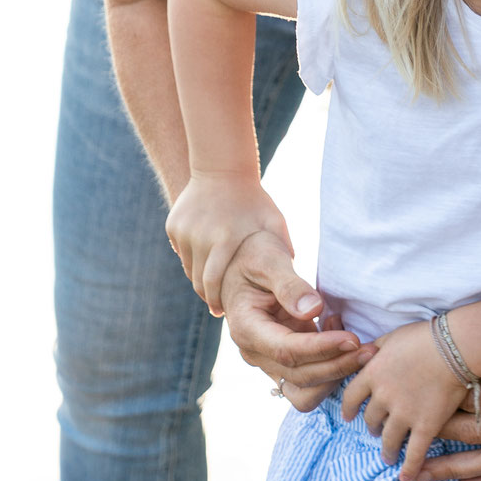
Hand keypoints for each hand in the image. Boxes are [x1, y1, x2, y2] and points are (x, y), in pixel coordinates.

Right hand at [166, 172, 290, 315]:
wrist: (223, 168)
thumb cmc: (256, 201)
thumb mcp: (275, 225)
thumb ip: (286, 258)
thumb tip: (307, 295)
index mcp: (224, 239)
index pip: (213, 284)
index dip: (216, 301)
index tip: (221, 312)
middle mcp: (199, 236)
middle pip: (197, 280)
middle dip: (208, 295)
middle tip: (217, 304)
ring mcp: (183, 230)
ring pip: (188, 267)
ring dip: (200, 278)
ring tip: (214, 283)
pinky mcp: (173, 225)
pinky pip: (182, 252)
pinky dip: (192, 259)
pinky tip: (206, 257)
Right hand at [221, 230, 364, 395]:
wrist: (244, 260)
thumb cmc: (255, 253)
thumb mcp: (270, 259)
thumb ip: (290, 285)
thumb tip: (313, 310)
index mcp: (246, 327)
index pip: (286, 350)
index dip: (322, 349)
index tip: (353, 339)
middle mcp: (254, 352)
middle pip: (299, 376)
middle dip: (338, 366)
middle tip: (371, 349)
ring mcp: (267, 360)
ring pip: (304, 390)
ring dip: (335, 375)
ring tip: (358, 346)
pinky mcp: (283, 360)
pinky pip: (309, 380)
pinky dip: (330, 368)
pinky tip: (341, 336)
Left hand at [340, 322, 468, 479]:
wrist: (455, 348)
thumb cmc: (425, 337)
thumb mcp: (392, 337)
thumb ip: (376, 349)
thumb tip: (365, 354)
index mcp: (372, 374)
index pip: (351, 397)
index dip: (349, 409)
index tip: (349, 416)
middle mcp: (383, 397)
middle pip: (370, 419)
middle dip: (371, 427)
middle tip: (376, 431)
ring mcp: (404, 414)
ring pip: (389, 439)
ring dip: (387, 449)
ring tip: (388, 455)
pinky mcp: (426, 426)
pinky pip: (414, 453)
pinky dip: (409, 467)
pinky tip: (406, 477)